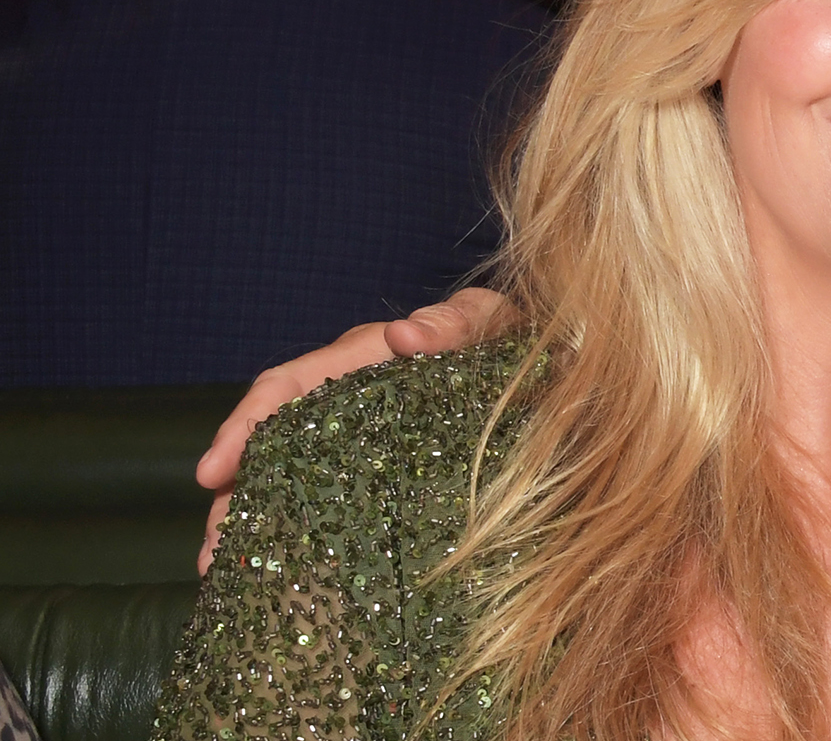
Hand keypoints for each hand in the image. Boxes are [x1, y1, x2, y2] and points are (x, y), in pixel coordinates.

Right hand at [194, 287, 517, 572]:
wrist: (551, 362)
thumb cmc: (512, 338)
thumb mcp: (491, 323)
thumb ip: (455, 323)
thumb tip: (403, 334)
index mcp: (365, 358)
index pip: (289, 387)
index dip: (246, 426)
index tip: (213, 473)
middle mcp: (351, 397)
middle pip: (274, 444)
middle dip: (234, 497)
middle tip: (211, 555)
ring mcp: (364, 437)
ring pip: (293, 478)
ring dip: (256, 523)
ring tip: (227, 575)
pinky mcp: (386, 472)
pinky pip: (333, 499)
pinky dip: (303, 531)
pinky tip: (286, 573)